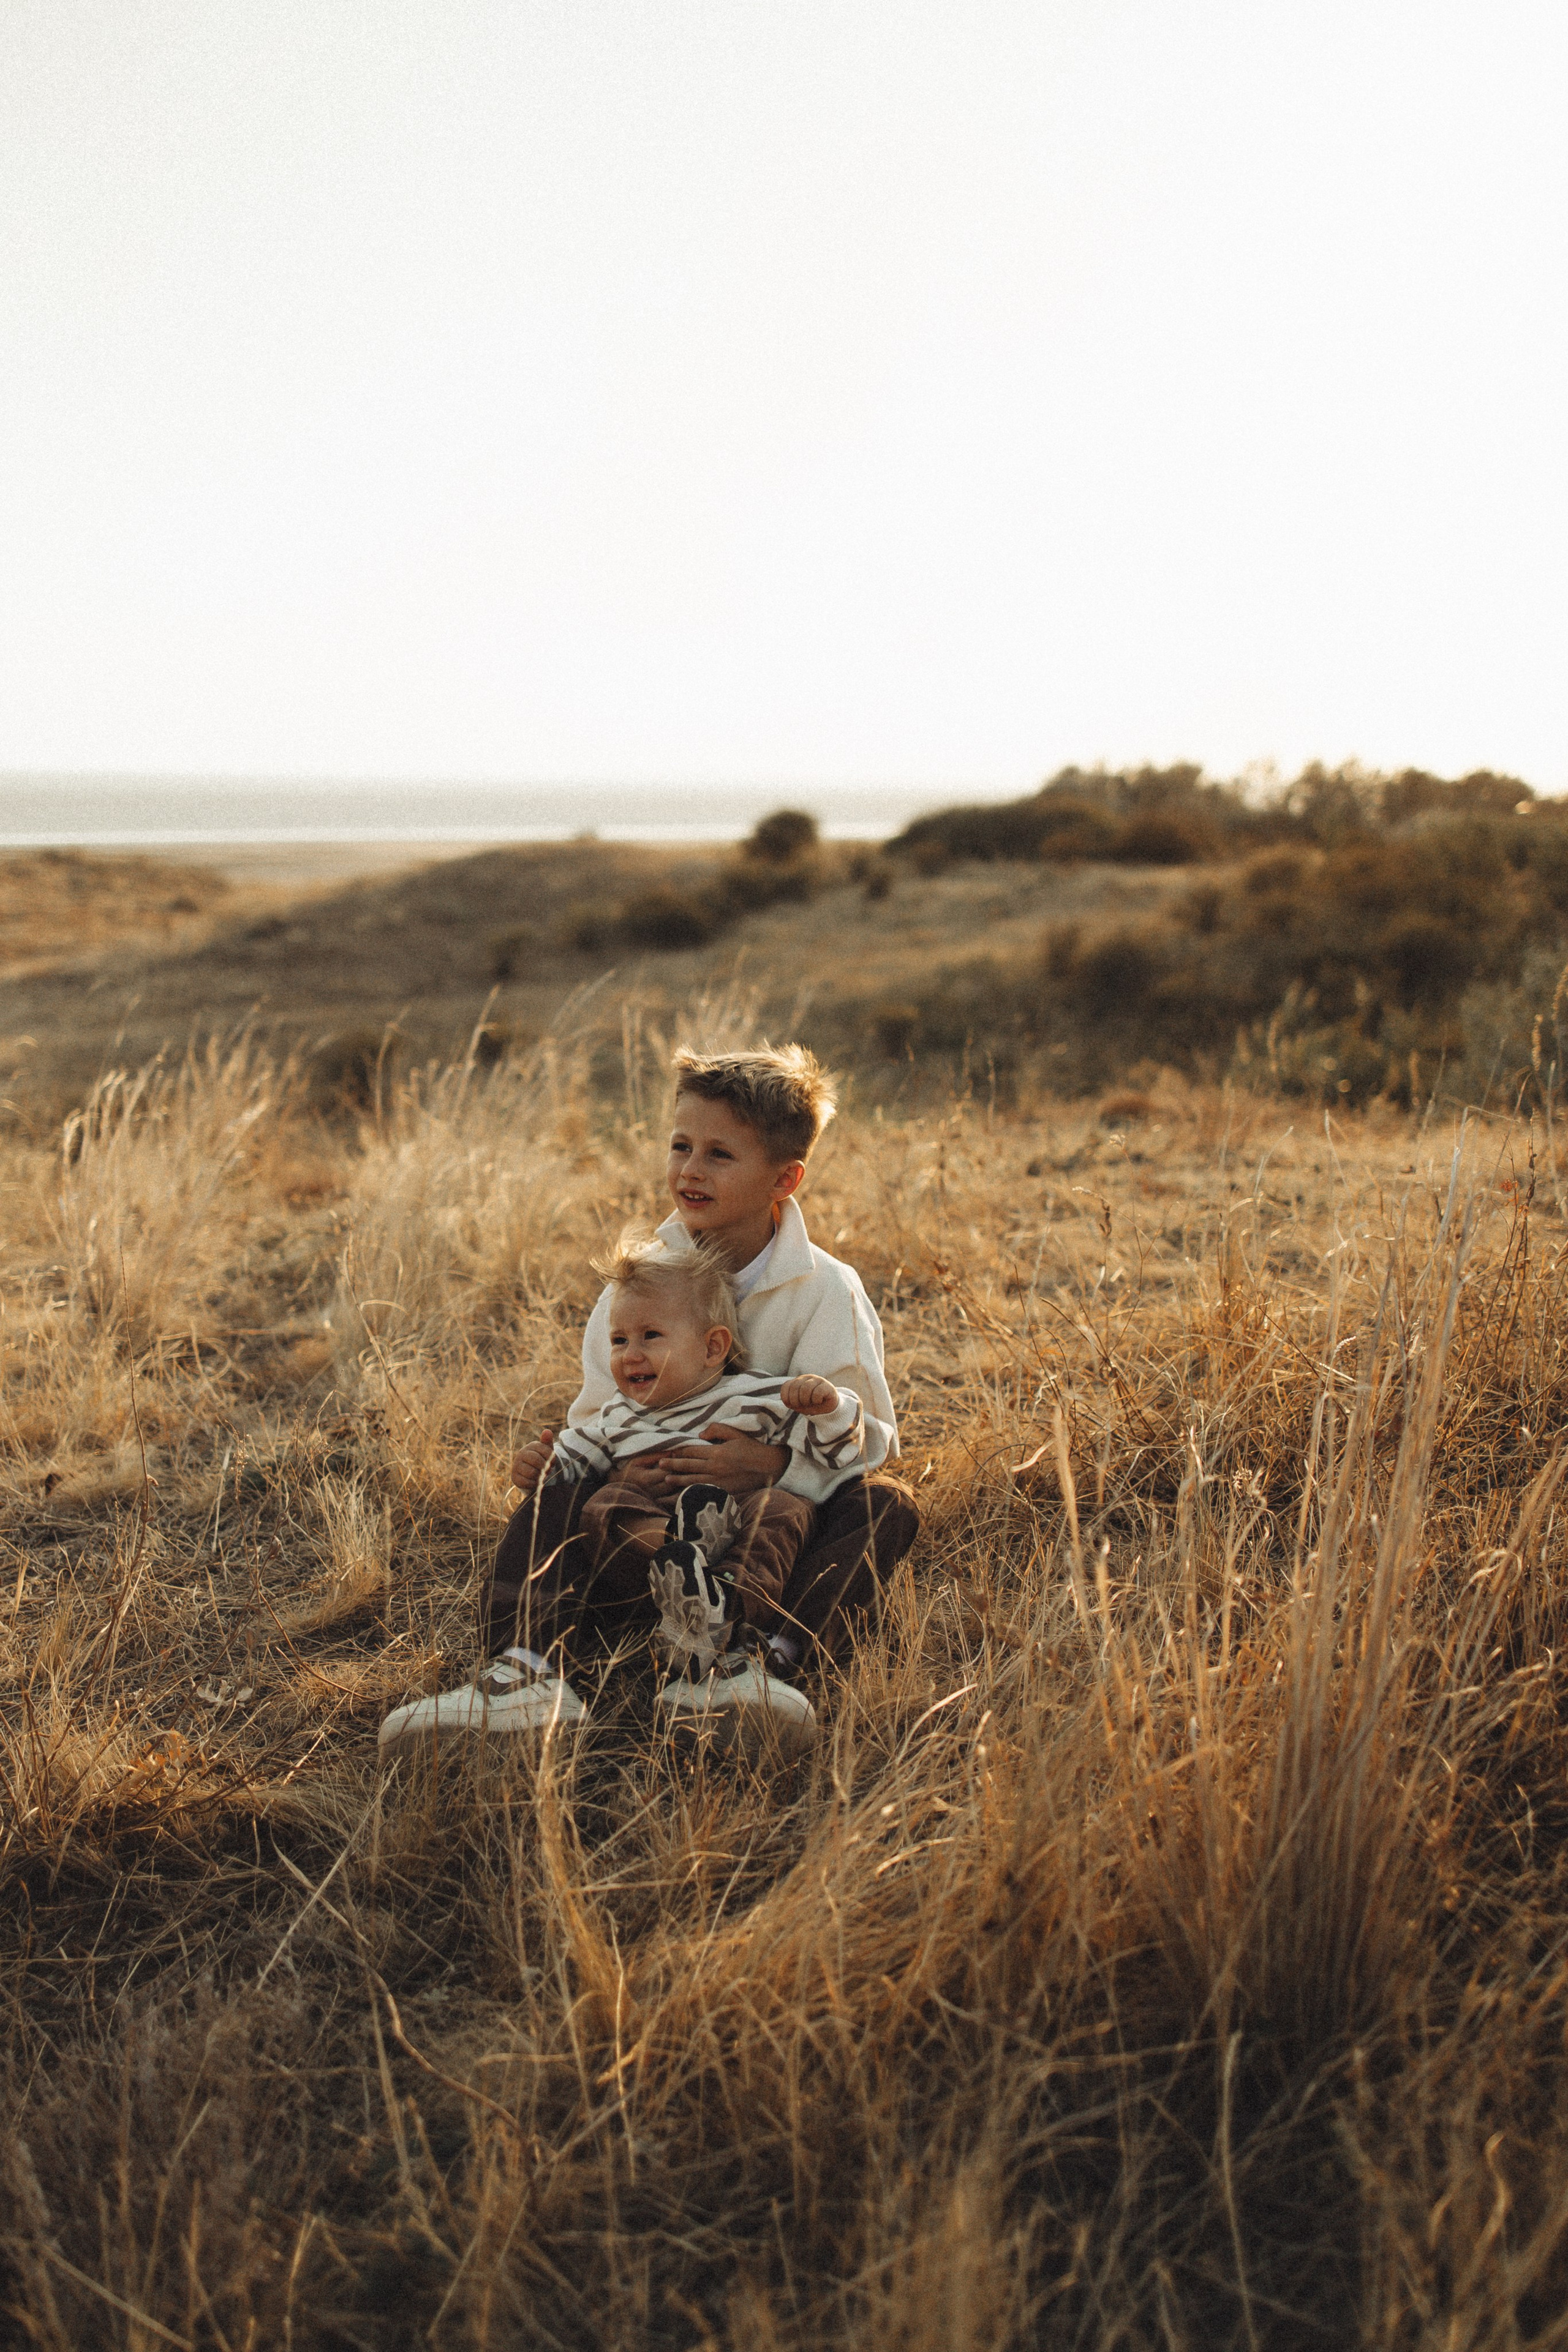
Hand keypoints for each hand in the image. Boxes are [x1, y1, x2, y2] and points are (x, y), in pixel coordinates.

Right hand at [509, 1428, 555, 1494]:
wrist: (531, 1474)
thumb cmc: (540, 1460)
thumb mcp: (546, 1451)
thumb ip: (547, 1442)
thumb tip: (547, 1431)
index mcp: (531, 1446)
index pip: (545, 1451)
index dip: (552, 1459)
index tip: (552, 1463)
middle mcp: (521, 1454)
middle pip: (537, 1461)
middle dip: (545, 1468)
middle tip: (547, 1471)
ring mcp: (516, 1466)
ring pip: (532, 1472)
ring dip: (540, 1477)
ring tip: (540, 1475)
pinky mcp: (514, 1478)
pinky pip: (526, 1482)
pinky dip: (534, 1484)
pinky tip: (534, 1481)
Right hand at [611, 1451, 680, 1500]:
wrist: (618, 1485)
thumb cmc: (628, 1470)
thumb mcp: (639, 1460)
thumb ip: (655, 1456)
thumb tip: (673, 1452)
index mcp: (646, 1479)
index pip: (667, 1472)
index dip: (674, 1464)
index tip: (676, 1456)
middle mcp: (651, 1491)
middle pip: (673, 1483)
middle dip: (678, 1473)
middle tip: (679, 1464)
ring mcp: (654, 1498)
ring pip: (673, 1491)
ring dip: (677, 1481)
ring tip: (677, 1471)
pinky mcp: (656, 1502)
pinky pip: (670, 1496)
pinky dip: (673, 1488)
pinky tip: (674, 1480)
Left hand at [654, 1427, 789, 1495]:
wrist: (768, 1467)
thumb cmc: (752, 1448)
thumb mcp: (735, 1433)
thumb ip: (716, 1430)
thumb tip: (699, 1435)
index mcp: (716, 1452)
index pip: (692, 1451)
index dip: (678, 1451)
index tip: (668, 1452)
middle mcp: (715, 1467)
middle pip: (688, 1465)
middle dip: (673, 1465)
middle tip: (659, 1465)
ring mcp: (718, 1480)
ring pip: (693, 1480)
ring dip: (678, 1480)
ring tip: (666, 1479)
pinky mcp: (724, 1490)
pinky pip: (704, 1490)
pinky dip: (692, 1490)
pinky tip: (684, 1492)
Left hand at [780, 1375, 839, 1415]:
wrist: (828, 1407)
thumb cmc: (811, 1405)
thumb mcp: (799, 1406)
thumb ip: (792, 1403)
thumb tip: (790, 1402)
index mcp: (797, 1381)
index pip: (786, 1386)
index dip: (786, 1398)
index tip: (791, 1406)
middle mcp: (806, 1378)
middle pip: (795, 1386)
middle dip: (796, 1400)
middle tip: (801, 1406)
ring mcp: (817, 1380)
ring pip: (806, 1387)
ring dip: (805, 1400)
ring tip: (810, 1403)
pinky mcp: (827, 1385)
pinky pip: (817, 1392)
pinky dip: (816, 1400)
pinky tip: (819, 1402)